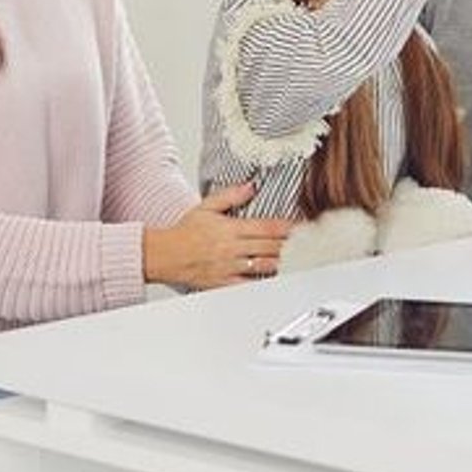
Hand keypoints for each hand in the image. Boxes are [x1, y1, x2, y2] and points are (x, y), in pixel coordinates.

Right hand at [143, 182, 295, 288]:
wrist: (163, 255)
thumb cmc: (184, 232)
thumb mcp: (206, 207)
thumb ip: (230, 195)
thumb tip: (251, 185)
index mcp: (230, 229)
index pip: (267, 227)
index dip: (289, 227)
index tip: (304, 226)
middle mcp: (231, 248)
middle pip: (270, 247)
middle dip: (291, 245)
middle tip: (309, 244)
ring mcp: (228, 267)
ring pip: (263, 266)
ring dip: (282, 263)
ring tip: (300, 260)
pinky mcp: (222, 283)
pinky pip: (247, 285)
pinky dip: (263, 283)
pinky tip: (277, 280)